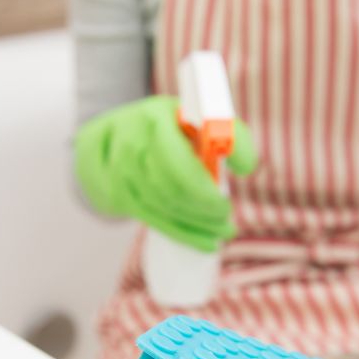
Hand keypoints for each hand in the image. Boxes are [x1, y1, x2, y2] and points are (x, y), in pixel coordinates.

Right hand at [74, 96, 257, 251]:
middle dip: (205, 211)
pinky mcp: (117, 194)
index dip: (204, 191)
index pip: (178, 164)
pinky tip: (206, 242)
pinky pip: (154, 220)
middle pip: (173, 190)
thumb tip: (245, 167)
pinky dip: (184, 234)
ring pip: (166, 208)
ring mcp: (121, 171)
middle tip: (227, 219)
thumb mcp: (196, 116)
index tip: (226, 201)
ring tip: (222, 230)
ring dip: (199, 224)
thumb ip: (229, 133)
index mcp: (155, 117)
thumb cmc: (170, 126)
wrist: (113, 135)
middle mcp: (133, 143)